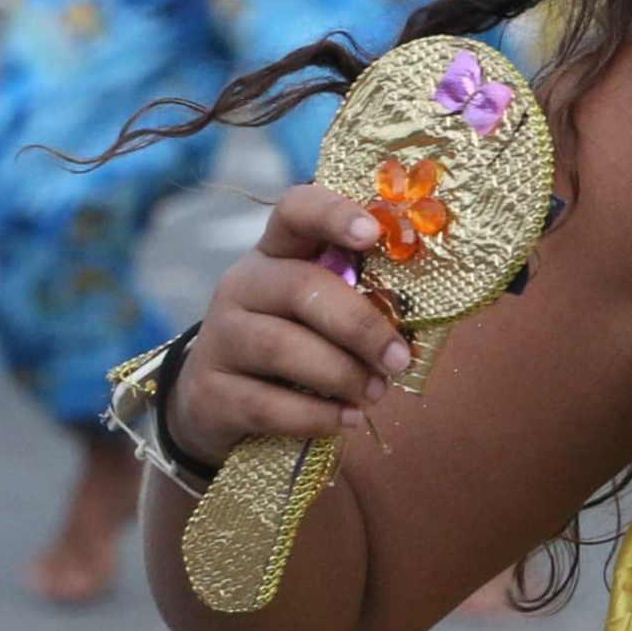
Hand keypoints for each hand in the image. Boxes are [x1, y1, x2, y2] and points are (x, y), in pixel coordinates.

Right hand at [170, 185, 417, 463]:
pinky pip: (266, 403)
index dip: (333, 214)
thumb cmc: (293, 343)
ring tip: (376, 393)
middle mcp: (242, 285)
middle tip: (399, 360)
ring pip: (281, 347)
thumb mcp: (320, 311)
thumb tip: (422, 316)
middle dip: (360, 326)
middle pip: (300, 287)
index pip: (295, 210)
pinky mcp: (209, 391)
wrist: (216, 402)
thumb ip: (360, 299)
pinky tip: (345, 419)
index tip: (373, 234)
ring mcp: (219, 337)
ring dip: (341, 374)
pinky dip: (315, 415)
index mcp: (277, 253)